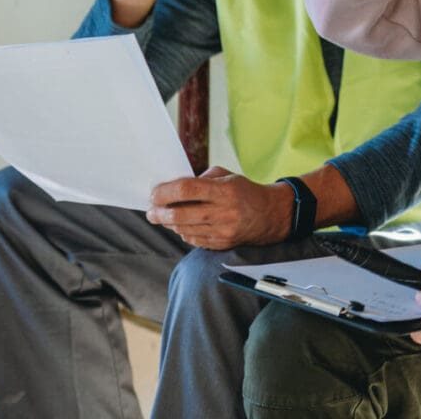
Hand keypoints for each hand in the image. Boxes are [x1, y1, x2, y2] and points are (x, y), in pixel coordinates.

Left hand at [146, 166, 292, 249]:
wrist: (269, 215)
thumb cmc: (243, 191)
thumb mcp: (227, 176)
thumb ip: (200, 179)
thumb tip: (172, 189)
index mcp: (225, 190)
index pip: (187, 189)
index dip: (165, 192)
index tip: (154, 194)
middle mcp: (224, 212)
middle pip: (180, 215)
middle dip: (159, 213)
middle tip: (150, 211)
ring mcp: (222, 230)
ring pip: (184, 229)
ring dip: (169, 224)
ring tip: (164, 217)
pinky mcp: (221, 244)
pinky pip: (193, 239)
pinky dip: (183, 232)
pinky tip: (182, 225)